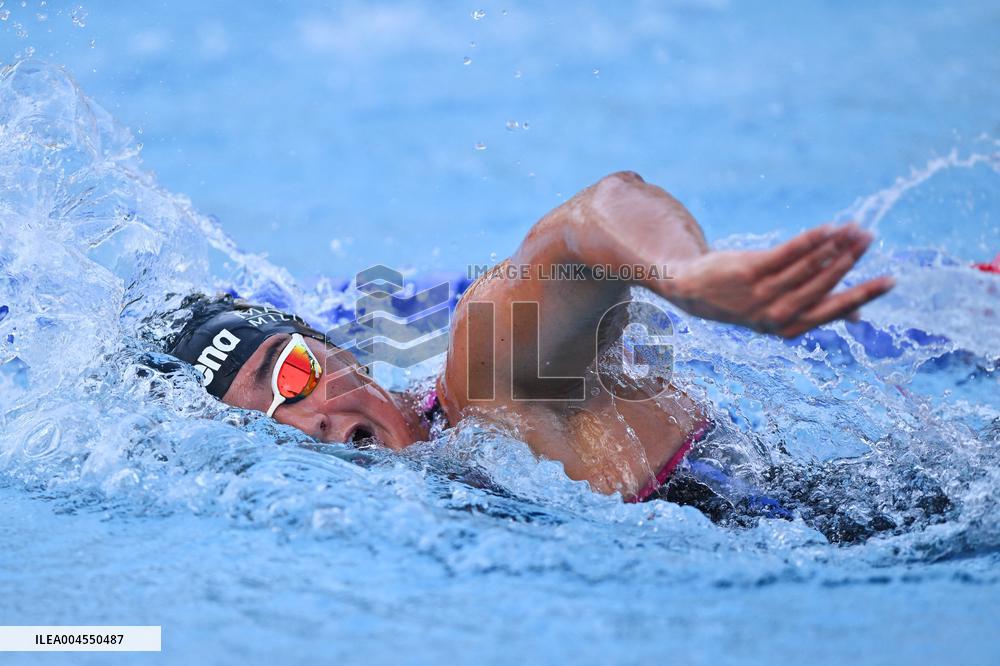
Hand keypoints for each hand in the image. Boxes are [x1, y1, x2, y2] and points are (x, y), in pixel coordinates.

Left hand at [662, 223, 894, 337]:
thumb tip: (857, 318)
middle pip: (823, 285)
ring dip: (835, 246)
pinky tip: (828, 228)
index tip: (890, 281)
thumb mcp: (776, 314)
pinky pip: (787, 254)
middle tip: (872, 240)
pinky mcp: (749, 271)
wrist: (692, 291)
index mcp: (788, 328)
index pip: (833, 311)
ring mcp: (761, 294)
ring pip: (807, 267)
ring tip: (855, 229)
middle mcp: (776, 314)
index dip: (863, 295)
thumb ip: (815, 312)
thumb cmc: (742, 301)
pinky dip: (810, 241)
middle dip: (850, 261)